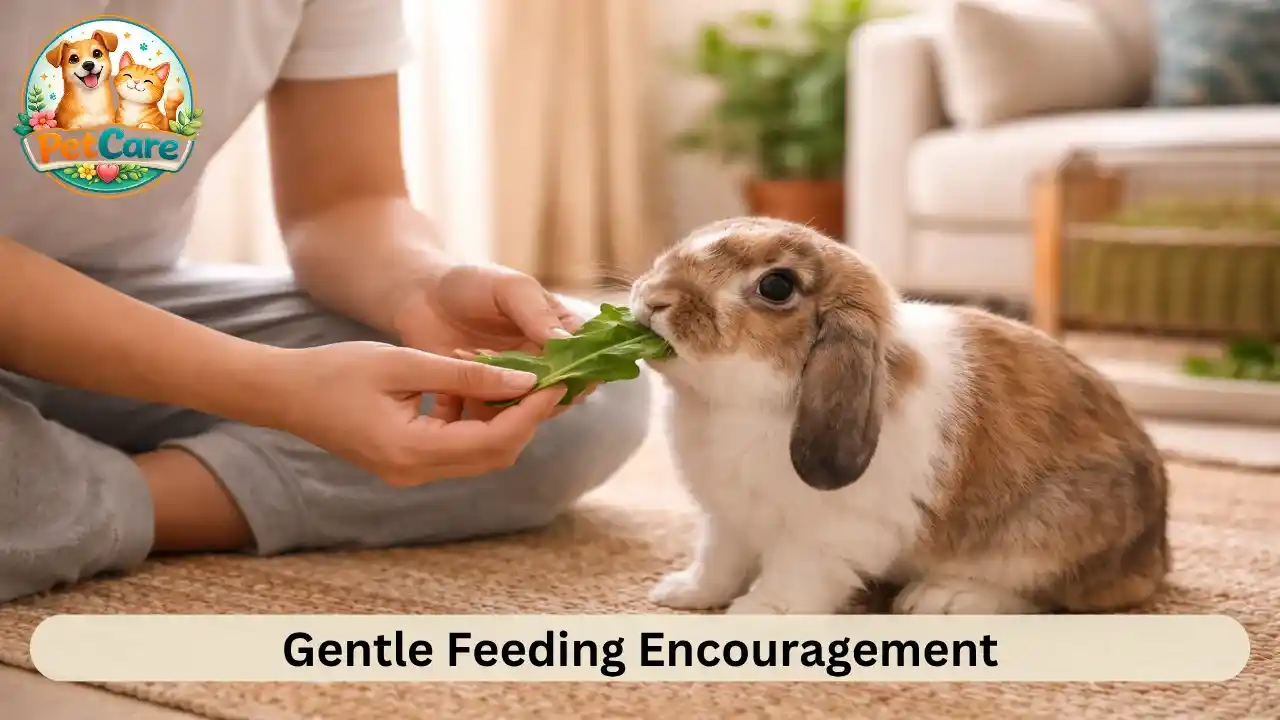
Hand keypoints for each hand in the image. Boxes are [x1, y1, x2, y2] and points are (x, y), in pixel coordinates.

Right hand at [270, 341, 566, 486]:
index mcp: (413, 450)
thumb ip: (466, 373)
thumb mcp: (405, 363)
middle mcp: (416, 472)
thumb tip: (525, 380)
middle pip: (495, 455)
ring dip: (507, 423)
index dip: (533, 412)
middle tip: (552, 382)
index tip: (558, 381)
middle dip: (527, 420)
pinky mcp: (407, 465)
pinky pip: (458, 451)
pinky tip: (487, 390)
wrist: (284, 394)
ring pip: (480, 456)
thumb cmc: (336, 370)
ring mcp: (411, 473)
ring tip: (527, 382)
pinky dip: (480, 425)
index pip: (495, 440)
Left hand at [392, 263, 598, 415]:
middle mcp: (543, 361)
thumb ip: (536, 313)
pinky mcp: (487, 399)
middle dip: (549, 391)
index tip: (570, 373)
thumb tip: (566, 341)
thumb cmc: (470, 283)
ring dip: (517, 400)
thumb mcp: (509, 288)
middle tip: (525, 382)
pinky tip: (468, 390)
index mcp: (558, 330)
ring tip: (491, 380)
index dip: (584, 368)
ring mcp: (515, 382)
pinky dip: (488, 408)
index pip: (585, 354)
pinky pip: (498, 416)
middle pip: (564, 388)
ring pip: (532, 407)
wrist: (420, 297)